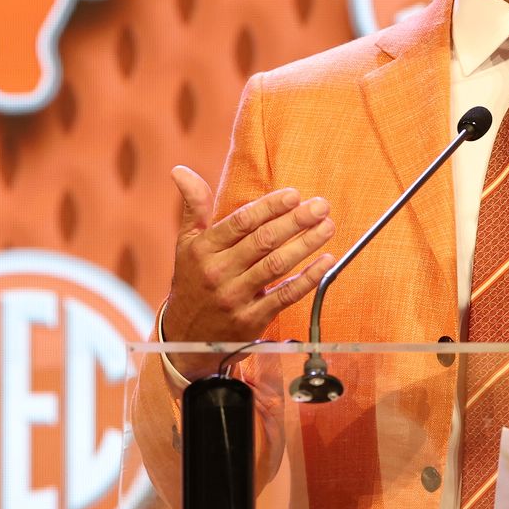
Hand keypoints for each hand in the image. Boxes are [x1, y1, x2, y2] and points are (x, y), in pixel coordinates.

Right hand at [163, 167, 336, 361]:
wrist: (184, 338)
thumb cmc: (193, 281)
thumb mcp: (186, 244)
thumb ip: (193, 206)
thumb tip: (181, 170)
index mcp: (204, 250)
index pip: (241, 222)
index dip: (269, 207)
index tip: (294, 195)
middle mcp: (218, 273)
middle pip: (263, 241)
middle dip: (295, 221)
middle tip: (321, 206)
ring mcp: (235, 298)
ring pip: (276, 265)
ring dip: (306, 244)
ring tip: (328, 226)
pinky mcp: (251, 321)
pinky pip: (284, 296)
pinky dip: (307, 278)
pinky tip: (325, 262)